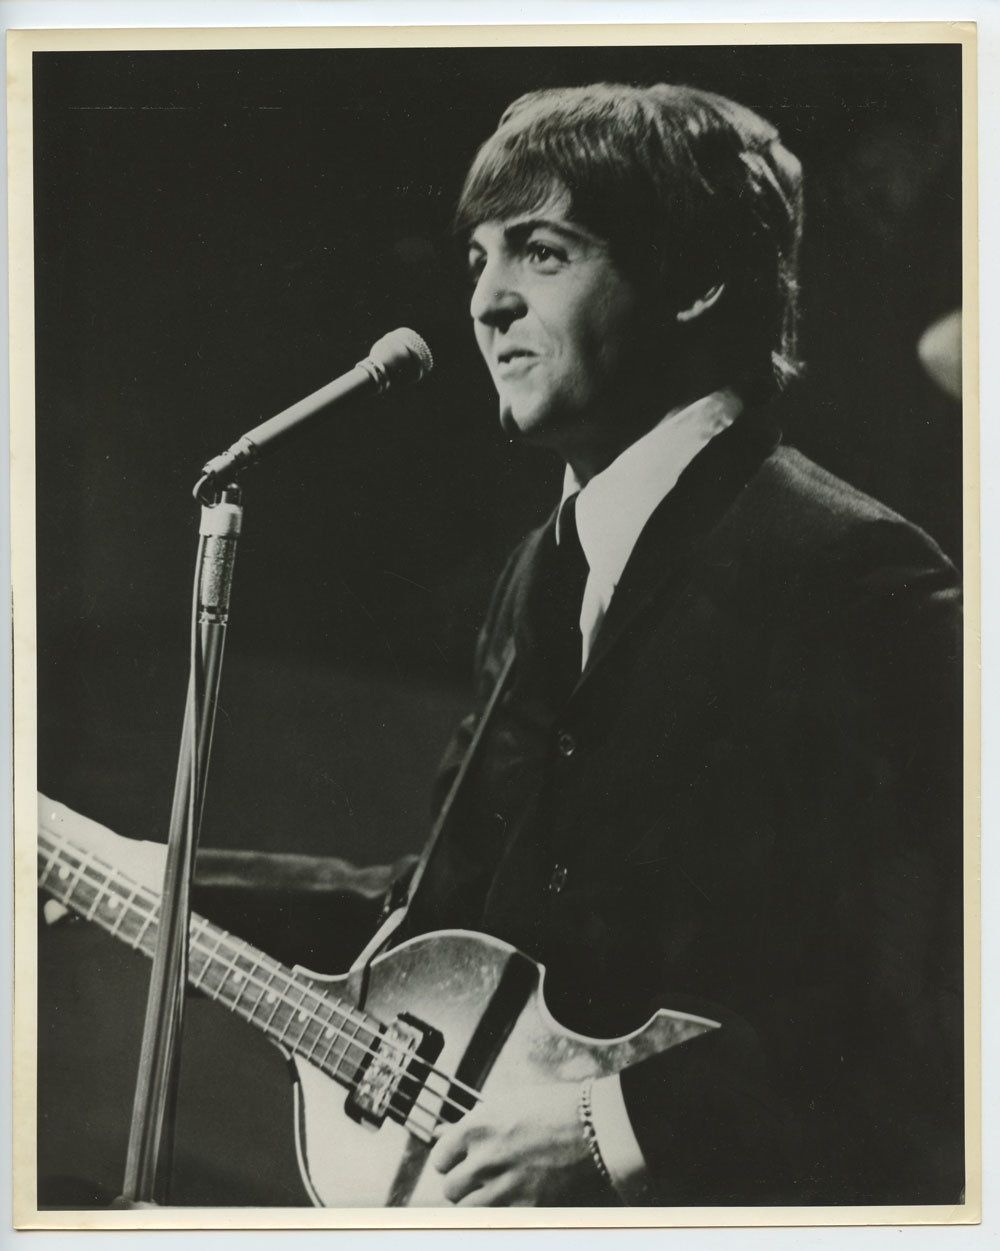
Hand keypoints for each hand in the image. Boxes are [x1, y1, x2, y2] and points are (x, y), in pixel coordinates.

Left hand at [428, 1082, 605, 1205]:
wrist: (597, 1126)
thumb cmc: (556, 1108)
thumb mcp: (510, 1104)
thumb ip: (475, 1124)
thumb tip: (445, 1133)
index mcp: (478, 1127)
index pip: (440, 1158)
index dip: (450, 1160)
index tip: (460, 1161)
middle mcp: (486, 1158)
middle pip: (451, 1188)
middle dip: (462, 1184)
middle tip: (478, 1178)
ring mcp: (505, 1187)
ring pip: (468, 1210)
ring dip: (477, 1203)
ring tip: (493, 1192)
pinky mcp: (526, 1209)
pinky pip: (497, 1220)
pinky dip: (500, 1214)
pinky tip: (513, 1200)